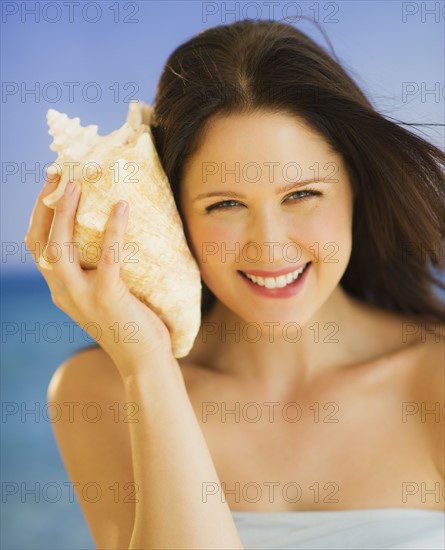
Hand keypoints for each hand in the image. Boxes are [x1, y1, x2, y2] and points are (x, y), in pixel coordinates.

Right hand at [24, 174, 174, 377]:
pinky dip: (113, 230)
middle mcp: (63, 293)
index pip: (39, 247)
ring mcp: (82, 297)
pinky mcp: (107, 299)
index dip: (40, 214)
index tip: (52, 185)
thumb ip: (96, 271)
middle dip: (46, 205)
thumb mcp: (104, 296)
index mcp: (61, 290)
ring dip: (65, 212)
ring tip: (78, 183)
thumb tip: (111, 231)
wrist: (144, 363)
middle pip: (41, 242)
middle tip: (60, 173)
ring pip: (60, 248)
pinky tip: (122, 207)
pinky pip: (108, 257)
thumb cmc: (131, 325)